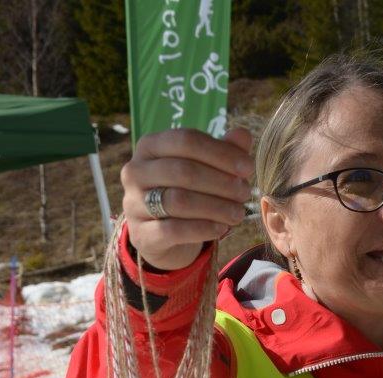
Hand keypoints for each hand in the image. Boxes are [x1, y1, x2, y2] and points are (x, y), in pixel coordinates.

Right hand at [120, 126, 253, 270]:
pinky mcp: (142, 234)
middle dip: (221, 182)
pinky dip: (203, 229)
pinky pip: (174, 230)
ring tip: (238, 213)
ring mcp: (134, 204)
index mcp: (150, 146)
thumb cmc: (185, 192)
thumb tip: (243, 136)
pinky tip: (222, 228)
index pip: (186, 140)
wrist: (162, 236)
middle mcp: (136, 172)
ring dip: (216, 207)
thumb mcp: (204, 168)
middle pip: (183, 170)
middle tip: (245, 193)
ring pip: (178, 201)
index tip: (247, 167)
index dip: (220, 152)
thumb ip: (223, 151)